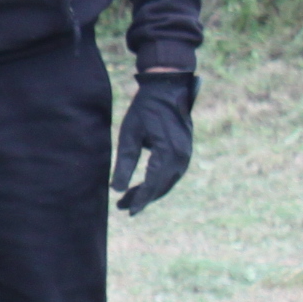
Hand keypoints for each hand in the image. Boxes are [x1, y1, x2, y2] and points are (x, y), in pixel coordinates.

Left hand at [112, 71, 194, 213]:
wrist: (167, 89)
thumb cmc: (144, 110)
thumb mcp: (129, 135)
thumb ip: (124, 163)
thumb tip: (115, 189)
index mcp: (168, 153)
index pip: (153, 184)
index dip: (140, 199)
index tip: (127, 211)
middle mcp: (182, 157)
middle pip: (162, 186)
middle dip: (143, 198)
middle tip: (122, 207)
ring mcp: (187, 154)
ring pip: (168, 182)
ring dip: (151, 192)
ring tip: (130, 199)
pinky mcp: (186, 151)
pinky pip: (172, 173)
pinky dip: (159, 182)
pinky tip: (145, 185)